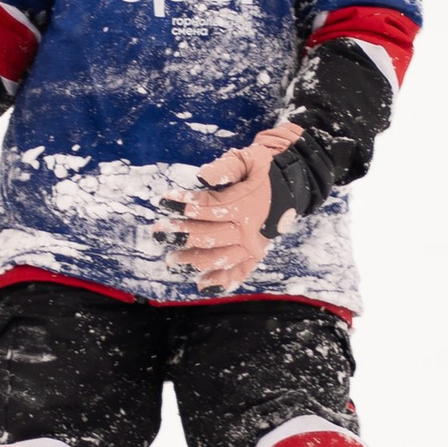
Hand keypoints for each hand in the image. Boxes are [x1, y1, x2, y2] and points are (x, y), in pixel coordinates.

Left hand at [155, 124, 300, 294]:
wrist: (288, 188)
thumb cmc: (261, 172)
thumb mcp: (247, 160)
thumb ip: (225, 168)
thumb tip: (201, 177)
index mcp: (245, 205)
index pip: (210, 207)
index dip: (185, 204)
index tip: (165, 200)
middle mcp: (249, 229)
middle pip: (210, 236)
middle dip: (182, 235)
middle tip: (159, 233)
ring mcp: (251, 245)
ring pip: (220, 258)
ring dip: (194, 261)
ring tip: (172, 262)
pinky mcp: (253, 254)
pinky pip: (239, 272)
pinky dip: (222, 281)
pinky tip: (202, 286)